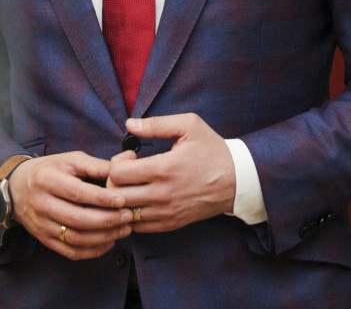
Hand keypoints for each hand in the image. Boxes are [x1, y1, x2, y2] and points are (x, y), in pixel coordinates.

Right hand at [8, 152, 133, 259]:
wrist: (16, 188)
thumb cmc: (49, 170)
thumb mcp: (69, 160)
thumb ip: (97, 164)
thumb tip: (127, 163)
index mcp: (47, 180)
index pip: (77, 193)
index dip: (101, 199)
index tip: (122, 200)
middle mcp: (41, 204)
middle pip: (77, 219)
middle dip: (107, 221)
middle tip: (128, 217)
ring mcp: (42, 225)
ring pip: (75, 238)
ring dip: (103, 237)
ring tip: (123, 229)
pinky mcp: (44, 240)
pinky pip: (70, 252)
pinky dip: (92, 251)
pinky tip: (108, 242)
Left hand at [108, 113, 236, 232]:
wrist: (237, 179)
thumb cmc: (212, 150)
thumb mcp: (189, 125)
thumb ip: (157, 124)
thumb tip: (129, 123)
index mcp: (163, 168)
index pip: (117, 174)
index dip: (116, 162)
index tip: (130, 156)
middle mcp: (162, 194)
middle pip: (115, 197)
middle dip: (113, 182)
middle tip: (126, 172)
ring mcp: (166, 212)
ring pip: (125, 214)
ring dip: (122, 200)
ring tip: (132, 187)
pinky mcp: (171, 223)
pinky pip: (139, 227)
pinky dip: (133, 215)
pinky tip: (141, 200)